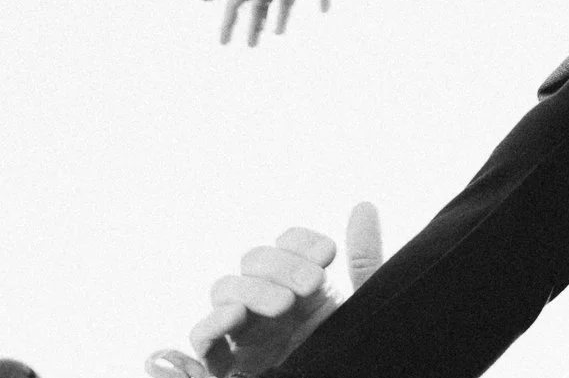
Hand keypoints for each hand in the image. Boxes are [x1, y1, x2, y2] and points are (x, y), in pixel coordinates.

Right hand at [145, 203, 383, 377]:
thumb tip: (364, 207)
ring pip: (226, 290)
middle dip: (281, 265)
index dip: (302, 242)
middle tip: (311, 284)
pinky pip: (203, 338)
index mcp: (302, 287)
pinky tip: (235, 316)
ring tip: (283, 305)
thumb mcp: (364, 305)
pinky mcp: (230, 364)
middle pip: (254, 260)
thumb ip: (364, 260)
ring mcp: (247, 330)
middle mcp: (270, 301)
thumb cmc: (353, 350)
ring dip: (252, 290)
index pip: (287, 244)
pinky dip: (210, 325)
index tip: (328, 254)